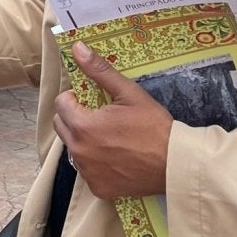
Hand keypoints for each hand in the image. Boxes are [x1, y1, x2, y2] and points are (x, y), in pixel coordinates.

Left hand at [52, 41, 173, 200]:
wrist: (175, 164)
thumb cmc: (153, 126)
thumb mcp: (128, 93)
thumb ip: (99, 71)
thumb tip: (77, 48)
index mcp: (82, 126)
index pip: (61, 104)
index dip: (75, 97)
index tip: (93, 99)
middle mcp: (79, 152)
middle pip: (61, 126)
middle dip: (74, 116)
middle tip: (100, 116)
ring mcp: (87, 173)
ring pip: (73, 149)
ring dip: (83, 140)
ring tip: (109, 137)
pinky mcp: (98, 189)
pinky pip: (87, 170)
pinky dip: (95, 163)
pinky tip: (115, 157)